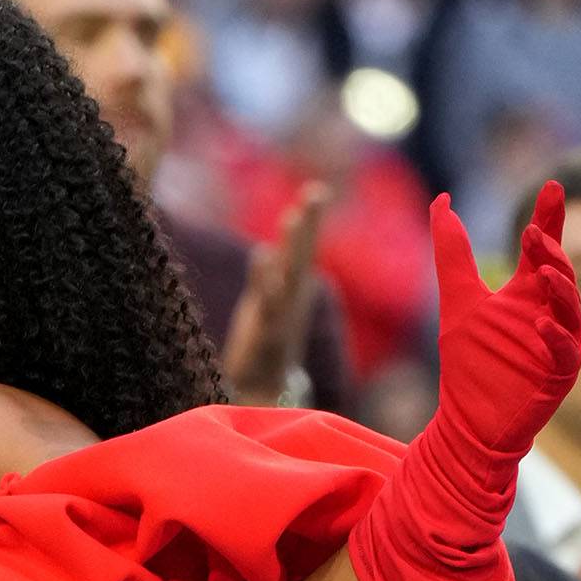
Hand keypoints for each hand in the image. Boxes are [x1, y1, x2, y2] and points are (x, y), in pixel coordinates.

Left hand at [221, 183, 329, 403]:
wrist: (262, 391)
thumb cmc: (262, 346)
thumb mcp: (262, 306)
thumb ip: (263, 277)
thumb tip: (263, 251)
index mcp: (292, 290)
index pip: (301, 249)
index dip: (310, 221)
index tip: (318, 189)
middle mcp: (292, 299)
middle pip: (301, 254)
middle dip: (308, 223)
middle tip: (316, 193)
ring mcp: (281, 316)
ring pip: (289, 274)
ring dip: (291, 246)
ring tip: (292, 216)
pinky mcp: (266, 333)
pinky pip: (268, 302)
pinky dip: (266, 278)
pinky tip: (263, 253)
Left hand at [426, 183, 580, 456]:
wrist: (469, 421)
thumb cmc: (469, 363)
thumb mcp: (457, 299)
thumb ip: (452, 251)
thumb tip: (440, 202)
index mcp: (528, 293)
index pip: (544, 248)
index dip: (550, 217)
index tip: (553, 185)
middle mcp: (550, 312)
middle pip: (560, 272)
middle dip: (551, 251)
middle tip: (533, 230)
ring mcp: (559, 343)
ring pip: (570, 308)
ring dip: (561, 286)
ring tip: (542, 268)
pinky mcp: (559, 375)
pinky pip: (566, 351)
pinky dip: (555, 335)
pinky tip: (539, 321)